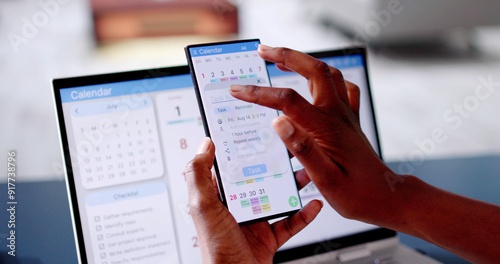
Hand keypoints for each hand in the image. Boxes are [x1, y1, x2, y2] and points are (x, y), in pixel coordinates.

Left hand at [185, 138, 322, 263]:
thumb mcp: (203, 207)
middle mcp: (238, 206)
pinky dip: (304, 214)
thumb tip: (204, 145)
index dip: (244, 150)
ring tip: (306, 172)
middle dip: (276, 165)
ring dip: (293, 185)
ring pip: (278, 196)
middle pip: (260, 178)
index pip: (232, 167)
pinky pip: (290, 222)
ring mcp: (255, 221)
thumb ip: (199, 175)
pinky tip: (313, 204)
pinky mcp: (269, 237)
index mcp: (220, 197)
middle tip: (289, 150)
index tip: (257, 133)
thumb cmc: (216, 249)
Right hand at [229, 45, 406, 226]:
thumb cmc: (356, 193)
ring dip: (305, 62)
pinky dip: (327, 78)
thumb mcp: (325, 178)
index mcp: (326, 128)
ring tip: (282, 60)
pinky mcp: (350, 120)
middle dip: (286, 56)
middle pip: (314, 70)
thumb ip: (302, 149)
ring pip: (328, 74)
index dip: (259, 93)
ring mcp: (346, 115)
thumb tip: (278, 122)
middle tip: (263, 51)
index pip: (287, 101)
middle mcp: (337, 115)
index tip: (238, 90)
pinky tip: (317, 83)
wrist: (385, 197)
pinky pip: (342, 88)